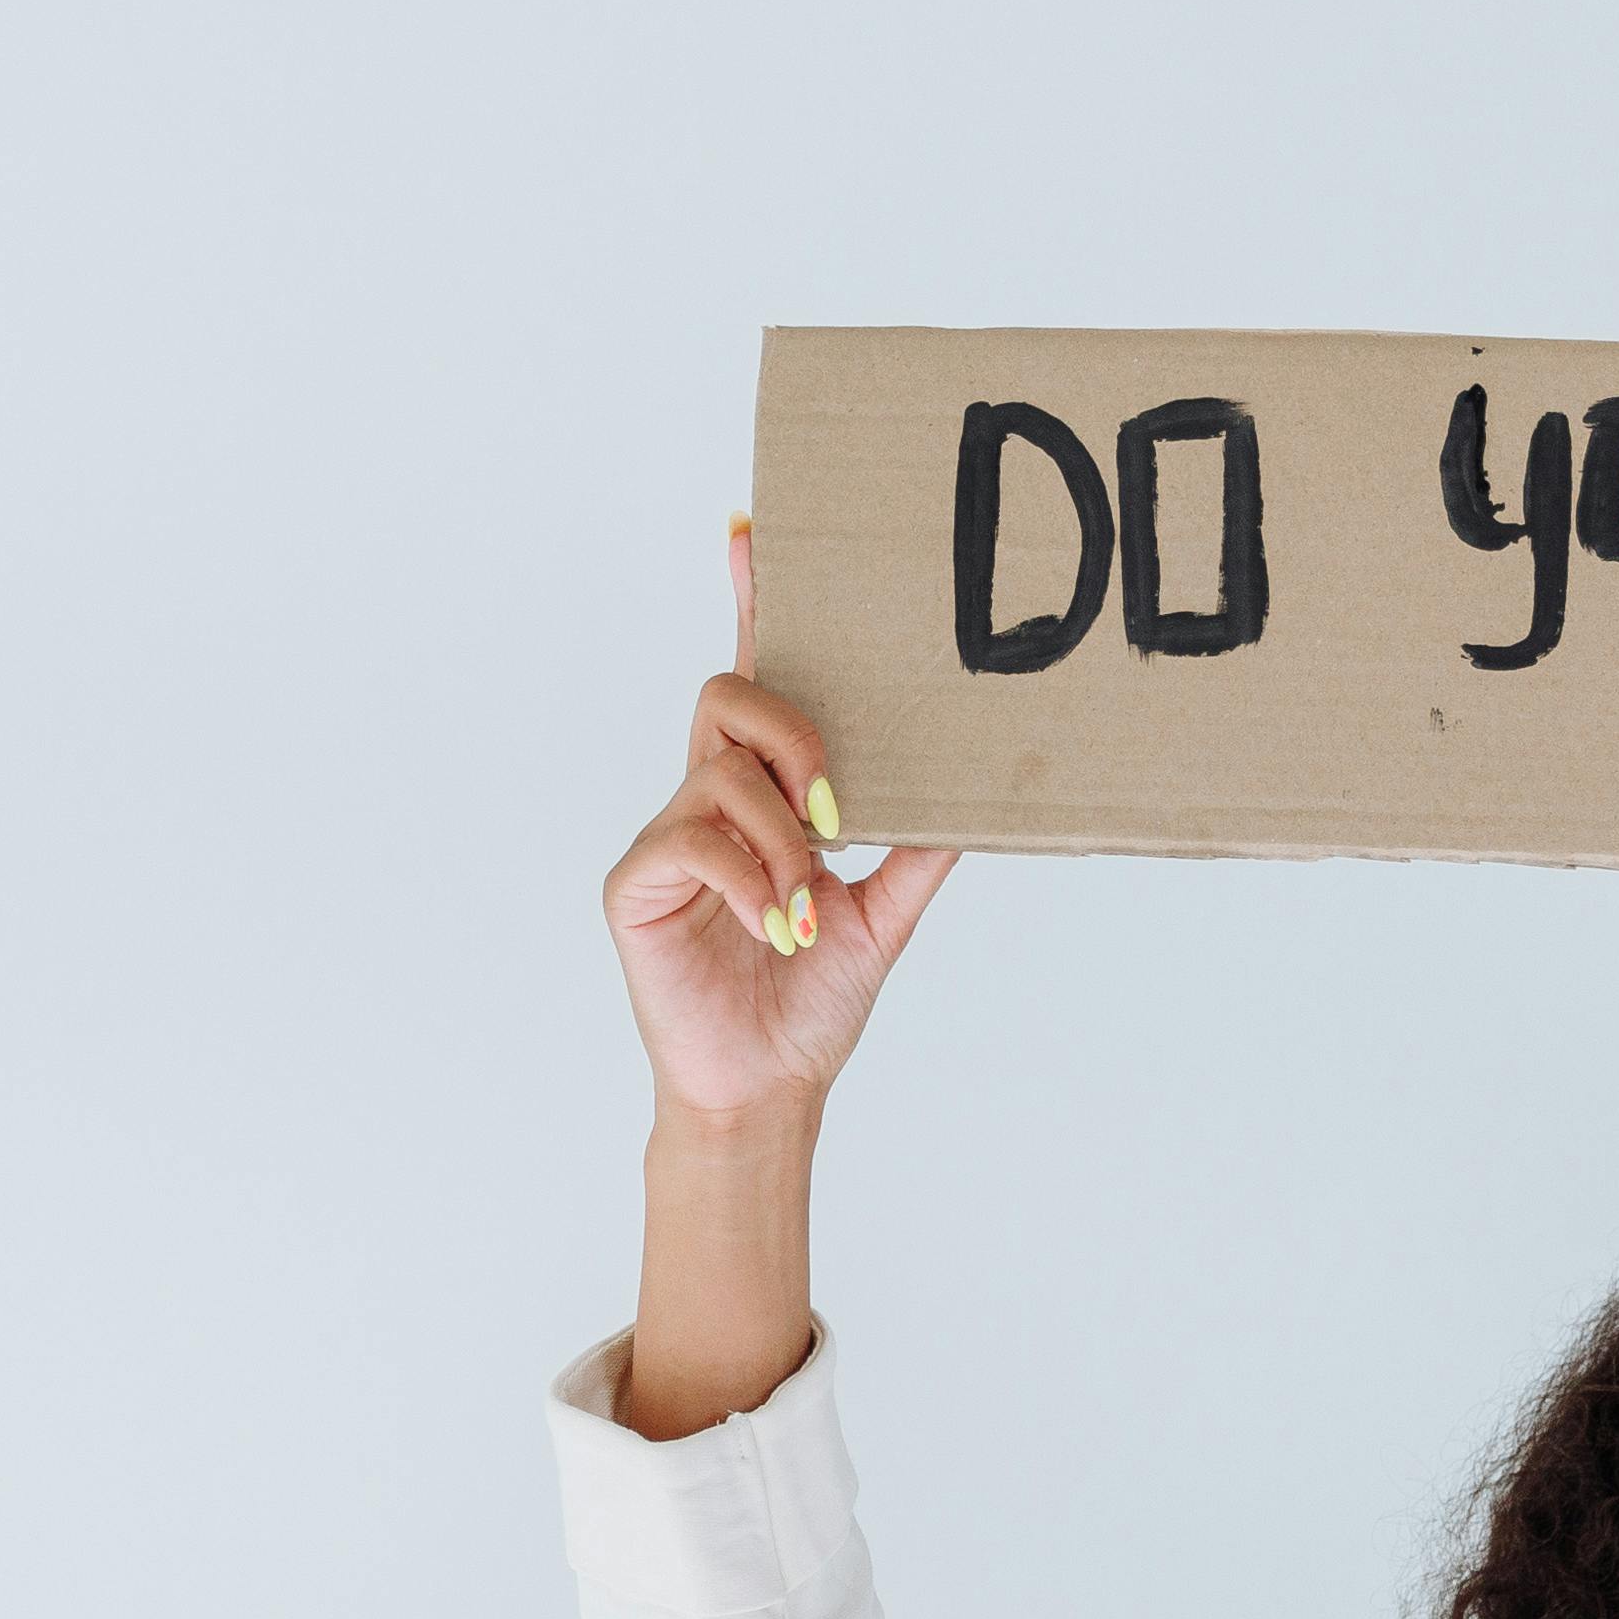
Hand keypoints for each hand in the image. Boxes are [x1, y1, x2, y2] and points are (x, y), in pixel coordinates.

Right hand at [602, 521, 960, 1126]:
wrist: (766, 1088)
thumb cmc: (809, 1001)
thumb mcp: (886, 914)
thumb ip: (920, 849)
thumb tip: (981, 794)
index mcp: (764, 794)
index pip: (756, 678)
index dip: (751, 601)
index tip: (753, 531)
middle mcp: (709, 798)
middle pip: (732, 692)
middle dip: (795, 734)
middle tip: (837, 811)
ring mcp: (669, 839)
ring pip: (722, 772)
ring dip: (783, 840)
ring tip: (805, 909)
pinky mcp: (636, 884)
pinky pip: (691, 839)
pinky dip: (751, 881)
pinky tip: (774, 928)